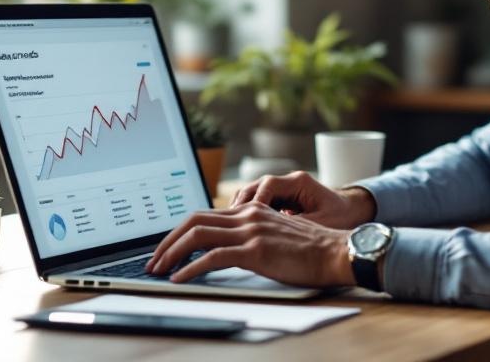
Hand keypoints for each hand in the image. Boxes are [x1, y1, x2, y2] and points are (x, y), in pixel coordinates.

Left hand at [146, 202, 353, 286]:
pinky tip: (179, 278)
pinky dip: (190, 268)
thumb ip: (253, 235)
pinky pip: (212, 257)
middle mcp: (247, 215)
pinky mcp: (255, 251)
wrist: (336, 252)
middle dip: (168, 241)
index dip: (180, 231)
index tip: (167, 249)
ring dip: (172, 253)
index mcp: (251, 210)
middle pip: (194, 220)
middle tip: (154, 260)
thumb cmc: (311, 250)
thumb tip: (228, 249)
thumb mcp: (277, 235)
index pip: (204, 215)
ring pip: (197, 235)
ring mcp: (250, 232)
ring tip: (160, 270)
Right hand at [228, 171, 376, 228]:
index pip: (269, 185)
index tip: (246, 219)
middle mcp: (289, 182)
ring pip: (252, 195)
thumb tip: (273, 235)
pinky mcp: (281, 200)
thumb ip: (297, 226)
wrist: (351, 214)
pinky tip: (239, 231)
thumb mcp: (320, 224)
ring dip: (240, 210)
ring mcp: (283, 190)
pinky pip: (258, 204)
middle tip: (227, 224)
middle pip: (254, 187)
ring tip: (229, 229)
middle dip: (239, 206)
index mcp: (300, 183)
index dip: (254, 202)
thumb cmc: (340, 219)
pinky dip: (247, 215)